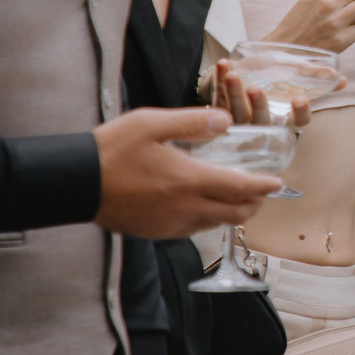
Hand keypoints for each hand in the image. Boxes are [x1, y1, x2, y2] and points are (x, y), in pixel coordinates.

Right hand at [94, 108, 276, 237]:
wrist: (76, 183)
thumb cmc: (112, 150)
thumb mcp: (152, 123)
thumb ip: (192, 122)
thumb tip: (226, 121)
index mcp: (188, 181)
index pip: (240, 188)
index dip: (264, 187)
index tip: (278, 183)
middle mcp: (185, 208)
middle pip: (235, 214)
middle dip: (254, 203)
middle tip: (261, 190)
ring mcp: (170, 225)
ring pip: (215, 224)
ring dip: (232, 212)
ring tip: (235, 196)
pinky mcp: (156, 232)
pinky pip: (193, 230)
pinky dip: (207, 219)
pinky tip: (202, 205)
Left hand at [213, 64, 311, 131]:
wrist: (247, 72)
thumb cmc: (275, 76)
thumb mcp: (295, 75)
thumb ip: (316, 76)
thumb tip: (341, 79)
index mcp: (286, 118)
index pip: (297, 122)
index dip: (299, 112)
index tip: (299, 98)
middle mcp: (263, 124)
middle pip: (262, 120)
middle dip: (258, 105)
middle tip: (255, 88)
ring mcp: (240, 121)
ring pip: (236, 113)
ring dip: (234, 94)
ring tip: (233, 75)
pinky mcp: (219, 112)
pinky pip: (218, 100)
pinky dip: (218, 81)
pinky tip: (223, 65)